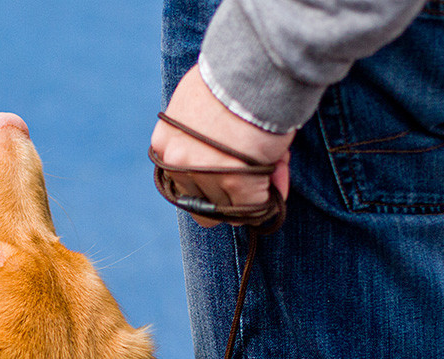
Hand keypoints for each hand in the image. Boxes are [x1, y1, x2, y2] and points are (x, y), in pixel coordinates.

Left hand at [151, 64, 293, 226]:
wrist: (256, 66)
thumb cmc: (235, 79)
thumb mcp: (205, 107)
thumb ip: (210, 143)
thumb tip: (236, 173)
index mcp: (165, 141)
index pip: (181, 181)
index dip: (210, 183)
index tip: (231, 176)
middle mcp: (176, 161)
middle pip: (200, 199)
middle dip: (228, 193)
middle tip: (253, 176)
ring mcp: (202, 174)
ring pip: (226, 207)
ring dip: (251, 193)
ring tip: (271, 166)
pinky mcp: (232, 183)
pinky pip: (252, 206)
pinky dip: (268, 198)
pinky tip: (277, 183)